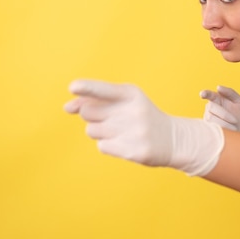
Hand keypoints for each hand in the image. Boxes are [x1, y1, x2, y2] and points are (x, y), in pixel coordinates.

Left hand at [65, 79, 223, 175]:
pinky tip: (126, 142)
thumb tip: (67, 107)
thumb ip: (95, 100)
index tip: (72, 87)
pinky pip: (102, 146)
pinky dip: (110, 145)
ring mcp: (135, 132)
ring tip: (122, 130)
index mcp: (131, 93)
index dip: (87, 87)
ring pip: (92, 131)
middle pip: (88, 112)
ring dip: (101, 132)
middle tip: (113, 118)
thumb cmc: (139, 115)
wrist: (172, 138)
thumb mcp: (124, 101)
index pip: (104, 89)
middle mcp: (133, 110)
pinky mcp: (134, 151)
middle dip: (93, 116)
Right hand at [200, 86, 239, 134]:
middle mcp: (210, 108)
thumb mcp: (239, 101)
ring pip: (210, 118)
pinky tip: (229, 130)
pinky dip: (222, 129)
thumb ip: (230, 92)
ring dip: (225, 123)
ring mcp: (208, 118)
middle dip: (224, 114)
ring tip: (234, 127)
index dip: (205, 93)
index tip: (203, 94)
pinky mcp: (208, 128)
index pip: (208, 94)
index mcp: (216, 98)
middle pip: (211, 107)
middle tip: (235, 120)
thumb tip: (218, 87)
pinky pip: (212, 127)